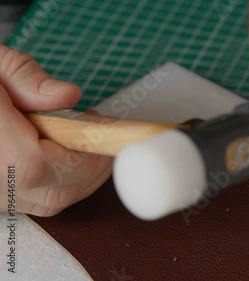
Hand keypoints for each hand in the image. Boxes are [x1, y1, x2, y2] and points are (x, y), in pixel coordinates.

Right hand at [0, 45, 112, 215]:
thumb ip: (27, 79)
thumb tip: (68, 96)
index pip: (38, 165)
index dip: (82, 153)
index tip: (100, 129)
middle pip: (54, 191)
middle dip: (92, 164)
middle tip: (101, 132)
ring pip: (51, 202)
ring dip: (84, 175)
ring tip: (86, 139)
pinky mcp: (0, 198)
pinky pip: (41, 202)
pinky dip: (67, 182)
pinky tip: (71, 156)